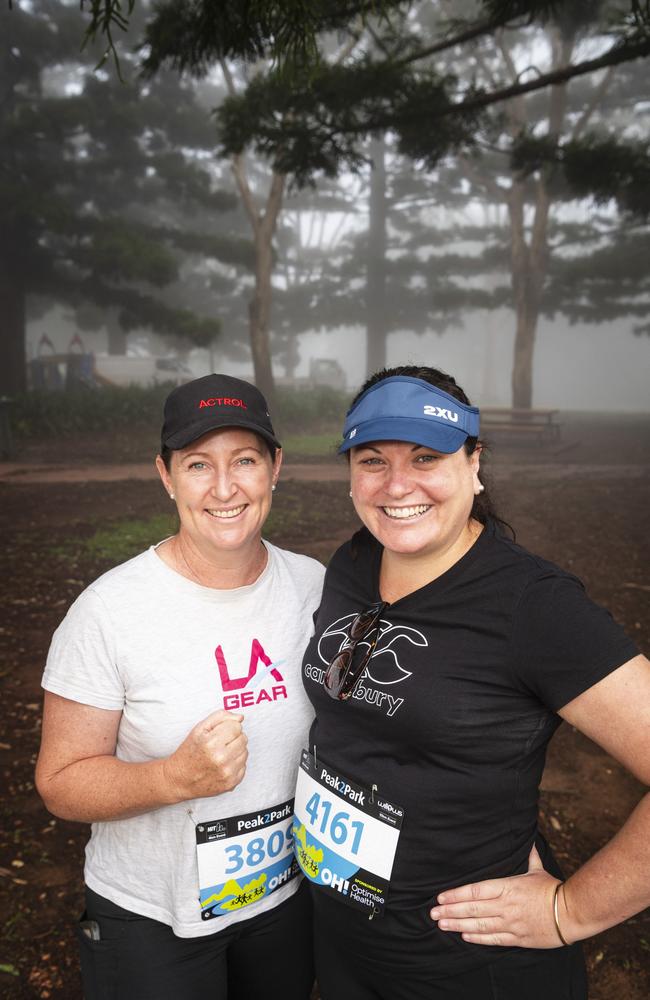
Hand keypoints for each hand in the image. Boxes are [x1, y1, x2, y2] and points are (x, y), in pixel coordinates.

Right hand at [163, 710, 247, 802]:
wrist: (180, 780)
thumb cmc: (189, 752)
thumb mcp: (199, 729)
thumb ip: (220, 717)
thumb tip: (240, 718)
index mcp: (211, 742)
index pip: (237, 726)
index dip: (228, 727)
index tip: (219, 733)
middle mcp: (220, 758)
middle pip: (243, 738)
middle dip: (233, 738)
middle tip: (219, 743)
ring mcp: (227, 772)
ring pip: (245, 751)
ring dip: (235, 751)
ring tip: (220, 754)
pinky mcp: (231, 783)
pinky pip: (243, 766)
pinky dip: (235, 764)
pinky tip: (223, 765)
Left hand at [429, 845, 567, 948]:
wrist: (571, 912)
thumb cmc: (553, 889)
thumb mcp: (537, 869)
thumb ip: (528, 856)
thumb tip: (527, 840)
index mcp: (507, 886)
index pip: (475, 890)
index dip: (456, 894)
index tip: (442, 897)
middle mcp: (506, 905)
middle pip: (472, 908)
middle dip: (451, 910)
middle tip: (433, 913)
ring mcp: (511, 923)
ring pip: (479, 924)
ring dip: (458, 925)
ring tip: (443, 925)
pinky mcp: (518, 938)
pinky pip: (494, 938)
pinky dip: (478, 937)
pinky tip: (464, 936)